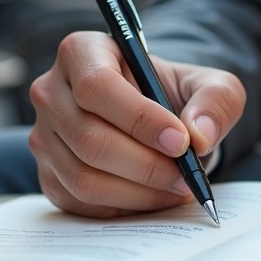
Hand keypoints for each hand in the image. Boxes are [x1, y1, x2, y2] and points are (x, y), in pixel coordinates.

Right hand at [28, 31, 244, 217]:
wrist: (154, 119)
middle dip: (146, 164)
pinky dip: (124, 208)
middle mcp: (51, 92)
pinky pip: (81, 203)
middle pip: (89, 138)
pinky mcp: (48, 175)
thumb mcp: (208, 84)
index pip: (97, 86)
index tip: (180, 141)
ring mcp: (44, 136)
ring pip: (84, 177)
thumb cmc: (173, 94)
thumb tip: (199, 135)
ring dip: (138, 192)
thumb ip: (216, 100)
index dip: (139, 119)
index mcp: (82, 52)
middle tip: (186, 176)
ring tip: (176, 188)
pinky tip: (154, 196)